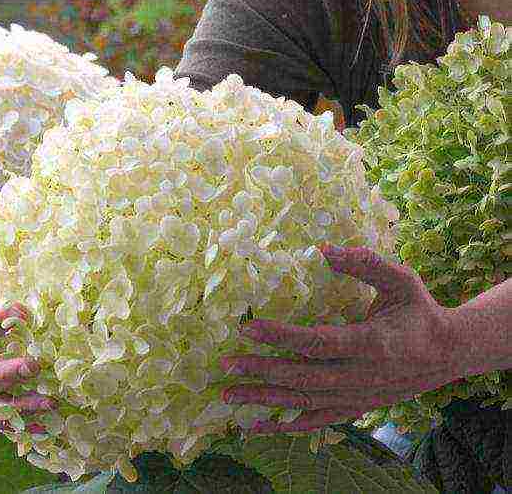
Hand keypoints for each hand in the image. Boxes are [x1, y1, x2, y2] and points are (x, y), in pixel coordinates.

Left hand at [219, 244, 474, 433]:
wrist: (449, 354)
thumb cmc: (420, 311)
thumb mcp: (401, 280)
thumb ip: (366, 263)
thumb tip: (324, 249)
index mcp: (371, 343)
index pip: (317, 342)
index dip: (281, 336)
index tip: (248, 328)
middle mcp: (361, 376)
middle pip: (303, 377)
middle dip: (262, 371)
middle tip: (226, 364)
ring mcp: (358, 397)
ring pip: (305, 403)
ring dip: (265, 400)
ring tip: (228, 394)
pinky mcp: (356, 408)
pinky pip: (318, 421)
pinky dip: (286, 426)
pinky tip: (257, 426)